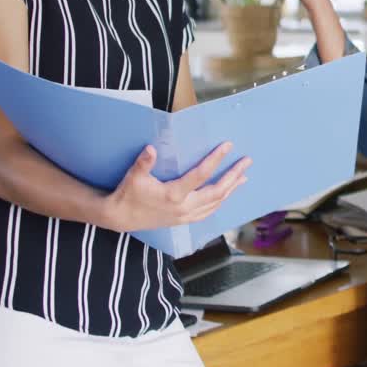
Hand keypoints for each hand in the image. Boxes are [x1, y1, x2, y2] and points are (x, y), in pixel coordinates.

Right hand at [104, 142, 250, 232]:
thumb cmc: (128, 194)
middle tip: (247, 162)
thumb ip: (143, 163)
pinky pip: (208, 212)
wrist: (120, 218)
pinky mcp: (184, 221)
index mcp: (174, 194)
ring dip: (231, 189)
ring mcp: (186, 216)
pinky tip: (226, 194)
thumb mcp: (134, 177)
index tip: (228, 146)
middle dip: (233, 176)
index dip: (216, 160)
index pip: (201, 175)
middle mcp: (184, 207)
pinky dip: (220, 202)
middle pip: (216, 191)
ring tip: (243, 177)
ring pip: (215, 203)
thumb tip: (151, 148)